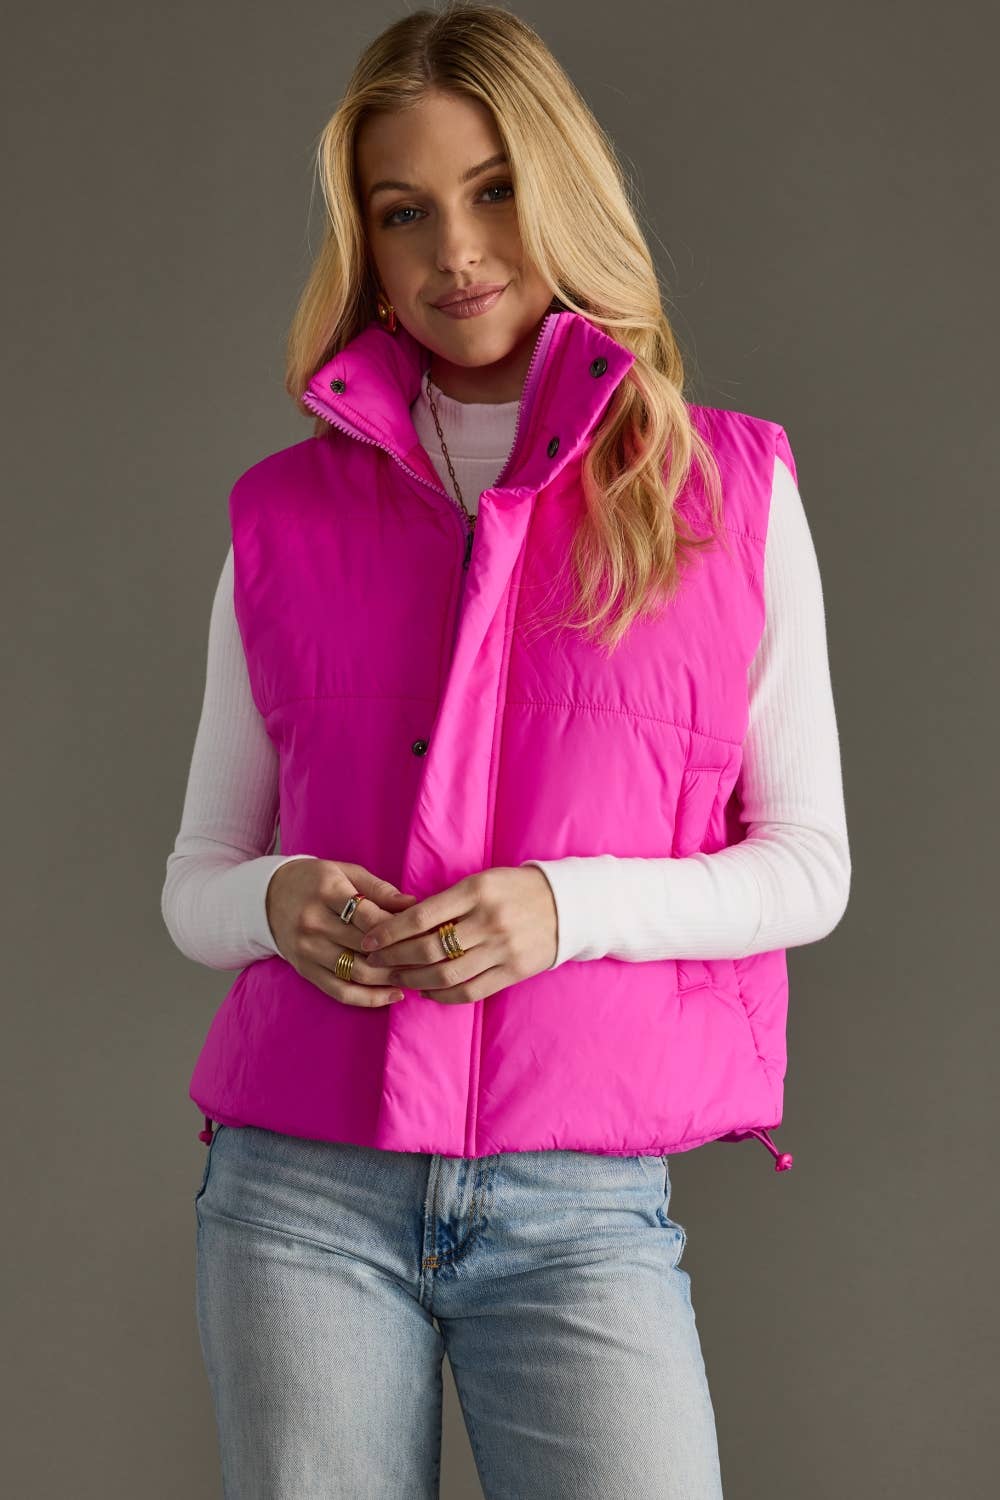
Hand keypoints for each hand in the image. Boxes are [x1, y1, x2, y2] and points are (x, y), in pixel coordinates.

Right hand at [265, 858, 419, 1007]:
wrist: (268, 897)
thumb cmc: (315, 881)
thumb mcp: (345, 872)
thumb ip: (379, 889)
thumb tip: (414, 905)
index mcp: (326, 891)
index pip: (368, 914)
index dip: (397, 926)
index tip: (423, 931)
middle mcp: (313, 922)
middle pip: (365, 946)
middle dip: (401, 955)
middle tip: (429, 958)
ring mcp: (307, 949)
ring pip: (356, 972)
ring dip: (390, 979)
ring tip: (416, 977)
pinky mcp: (305, 970)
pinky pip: (339, 991)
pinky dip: (368, 999)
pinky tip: (392, 996)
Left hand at [360, 865, 557, 1003]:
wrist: (567, 906)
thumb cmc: (515, 889)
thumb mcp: (482, 882)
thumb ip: (447, 902)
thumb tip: (402, 924)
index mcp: (476, 891)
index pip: (421, 916)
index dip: (389, 931)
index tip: (368, 939)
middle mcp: (488, 921)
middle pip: (428, 949)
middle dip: (394, 958)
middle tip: (374, 962)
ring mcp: (502, 949)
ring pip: (445, 974)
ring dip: (413, 979)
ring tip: (396, 977)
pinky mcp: (513, 972)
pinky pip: (469, 991)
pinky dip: (442, 995)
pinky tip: (426, 991)